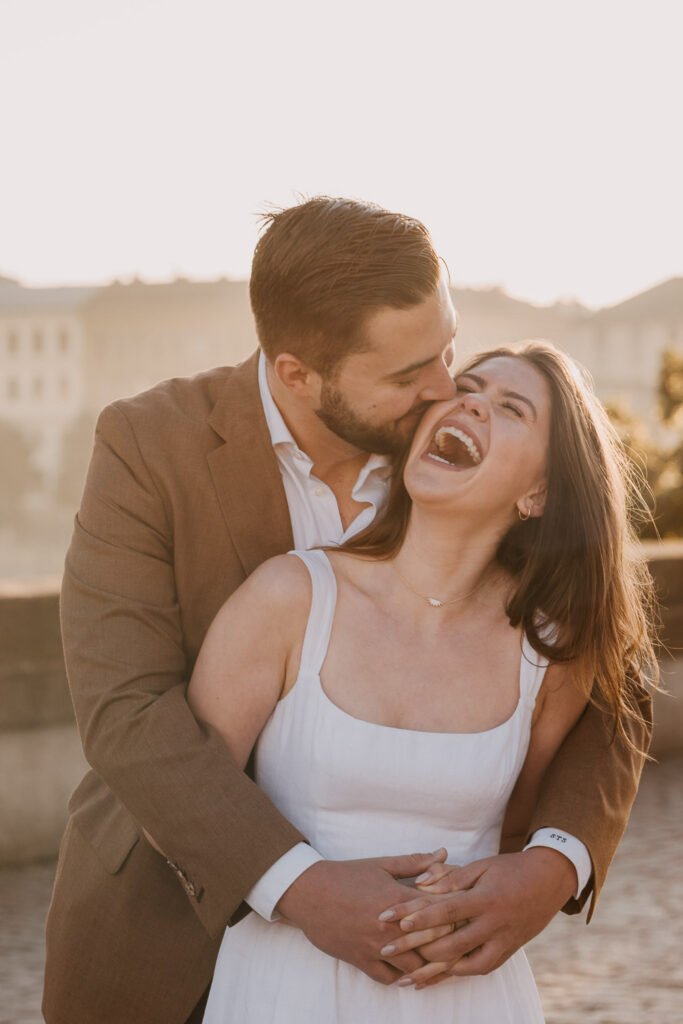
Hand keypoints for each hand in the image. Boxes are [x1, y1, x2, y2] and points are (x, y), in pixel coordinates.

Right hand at [277, 849, 446, 983]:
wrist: (309, 892)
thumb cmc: (346, 875)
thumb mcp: (382, 865)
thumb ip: (416, 862)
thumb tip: (444, 852)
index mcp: (398, 900)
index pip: (440, 915)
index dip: (456, 918)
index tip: (465, 918)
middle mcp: (390, 928)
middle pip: (432, 946)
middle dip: (448, 946)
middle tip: (461, 945)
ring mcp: (375, 948)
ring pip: (413, 967)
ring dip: (426, 964)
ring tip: (436, 961)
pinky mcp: (361, 961)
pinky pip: (389, 978)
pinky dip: (401, 977)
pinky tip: (408, 971)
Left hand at [376, 848, 576, 983]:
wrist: (549, 881)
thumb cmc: (510, 868)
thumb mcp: (482, 866)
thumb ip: (451, 877)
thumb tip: (420, 883)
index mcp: (486, 898)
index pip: (446, 909)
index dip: (418, 915)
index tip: (392, 919)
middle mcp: (495, 924)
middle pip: (450, 942)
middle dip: (415, 947)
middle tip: (385, 949)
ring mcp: (503, 942)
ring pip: (464, 964)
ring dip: (433, 971)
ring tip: (405, 976)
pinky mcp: (508, 952)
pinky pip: (480, 968)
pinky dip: (457, 973)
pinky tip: (436, 976)